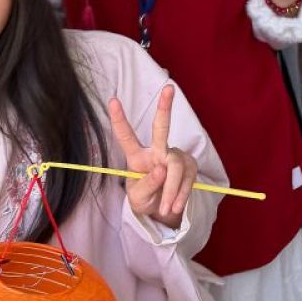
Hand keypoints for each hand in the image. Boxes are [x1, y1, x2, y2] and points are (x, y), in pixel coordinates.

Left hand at [108, 85, 196, 228]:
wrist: (163, 211)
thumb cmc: (146, 200)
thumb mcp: (138, 198)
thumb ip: (147, 185)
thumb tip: (162, 170)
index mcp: (137, 157)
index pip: (126, 137)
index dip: (119, 119)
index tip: (112, 100)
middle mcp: (156, 151)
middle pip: (161, 128)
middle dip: (165, 107)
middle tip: (168, 88)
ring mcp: (175, 156)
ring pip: (175, 167)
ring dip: (171, 191)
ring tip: (167, 208)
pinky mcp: (189, 164)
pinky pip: (187, 178)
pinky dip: (181, 194)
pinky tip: (175, 205)